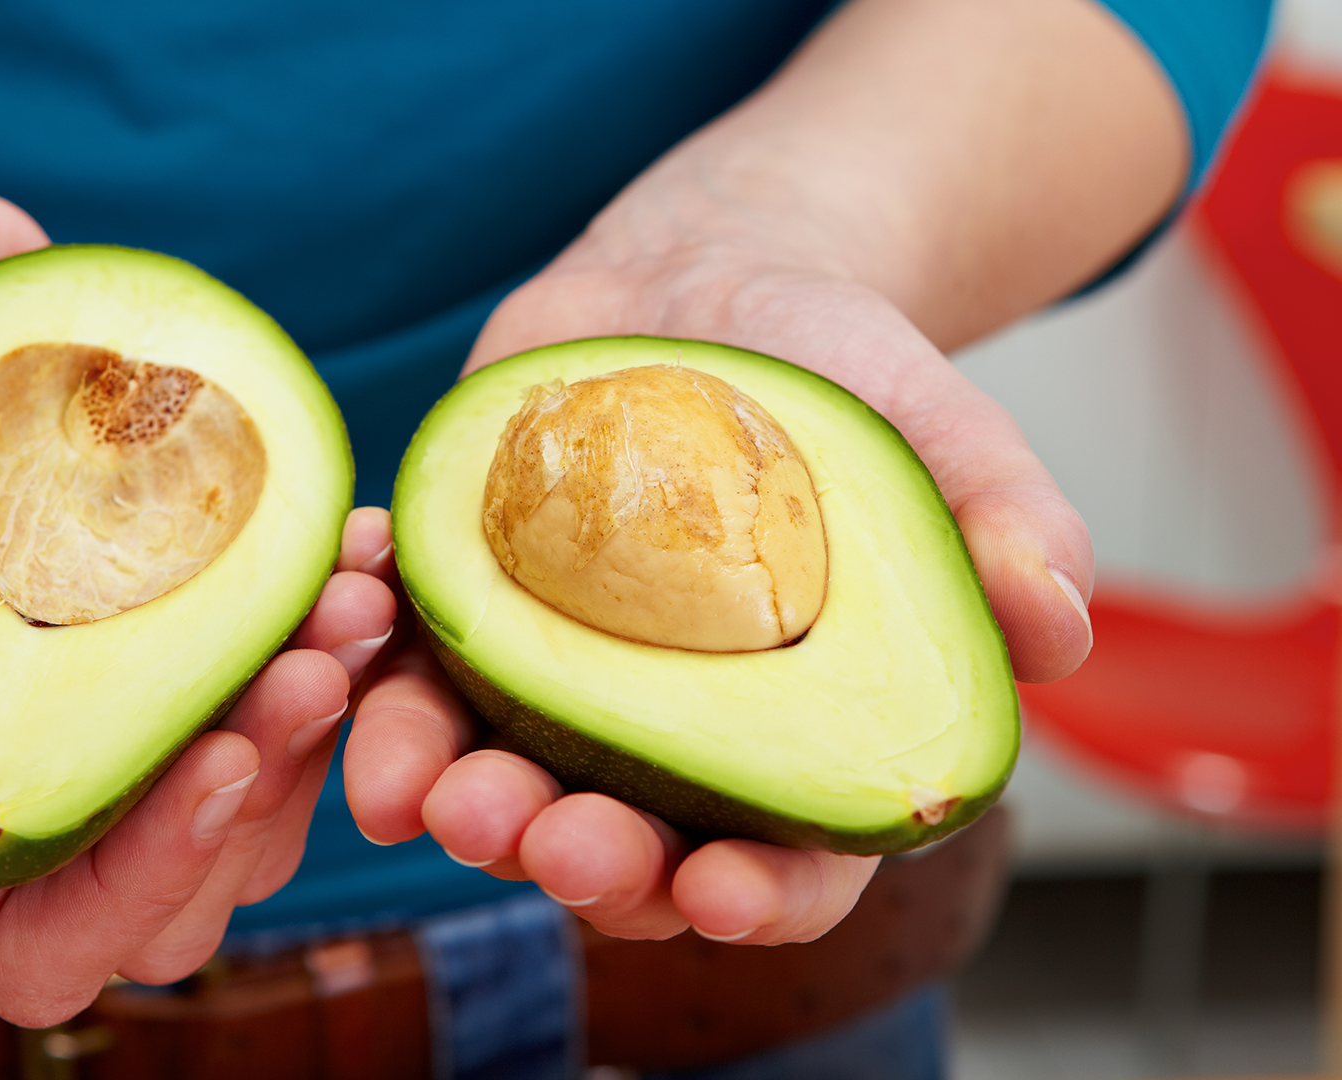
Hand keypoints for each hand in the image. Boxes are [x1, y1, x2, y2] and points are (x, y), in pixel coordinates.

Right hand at [0, 167, 395, 1022]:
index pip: (41, 940)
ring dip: (326, 713)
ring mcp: (114, 687)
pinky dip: (333, 620)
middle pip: (188, 885)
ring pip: (262, 783)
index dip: (144, 885)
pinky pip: (282, 657)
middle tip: (317, 660)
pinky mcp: (177, 602)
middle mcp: (27, 762)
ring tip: (354, 594)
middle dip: (269, 792)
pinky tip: (355, 543)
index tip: (220, 756)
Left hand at [343, 176, 1094, 946]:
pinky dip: (370, 690)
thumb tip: (1060, 628)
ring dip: (460, 805)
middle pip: (628, 844)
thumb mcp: (932, 426)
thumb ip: (1002, 523)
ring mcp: (556, 681)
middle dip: (586, 861)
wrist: (701, 282)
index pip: (792, 859)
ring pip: (500, 780)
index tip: (721, 889)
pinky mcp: (467, 610)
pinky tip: (342, 686)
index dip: (761, 892)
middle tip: (553, 839)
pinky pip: (406, 671)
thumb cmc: (837, 372)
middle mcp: (665, 738)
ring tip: (428, 795)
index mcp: (791, 739)